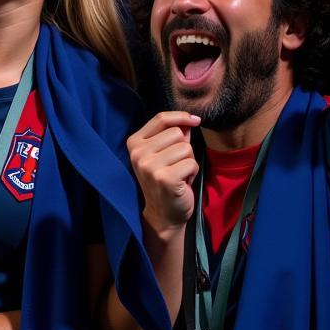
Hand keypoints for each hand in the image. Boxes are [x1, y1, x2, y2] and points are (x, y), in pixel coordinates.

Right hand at [127, 111, 200, 233]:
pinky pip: (192, 163)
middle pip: (177, 133)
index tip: (195, 120)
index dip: (181, 116)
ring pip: (186, 148)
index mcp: (134, 143)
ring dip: (189, 161)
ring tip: (179, 174)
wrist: (163, 213)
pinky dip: (192, 173)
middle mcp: (138, 153)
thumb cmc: (166, 180)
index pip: (161, 119)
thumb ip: (174, 136)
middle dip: (184, 148)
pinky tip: (182, 183)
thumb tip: (189, 121)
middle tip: (176, 165)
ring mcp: (149, 166)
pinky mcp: (165, 178)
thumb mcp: (164, 154)